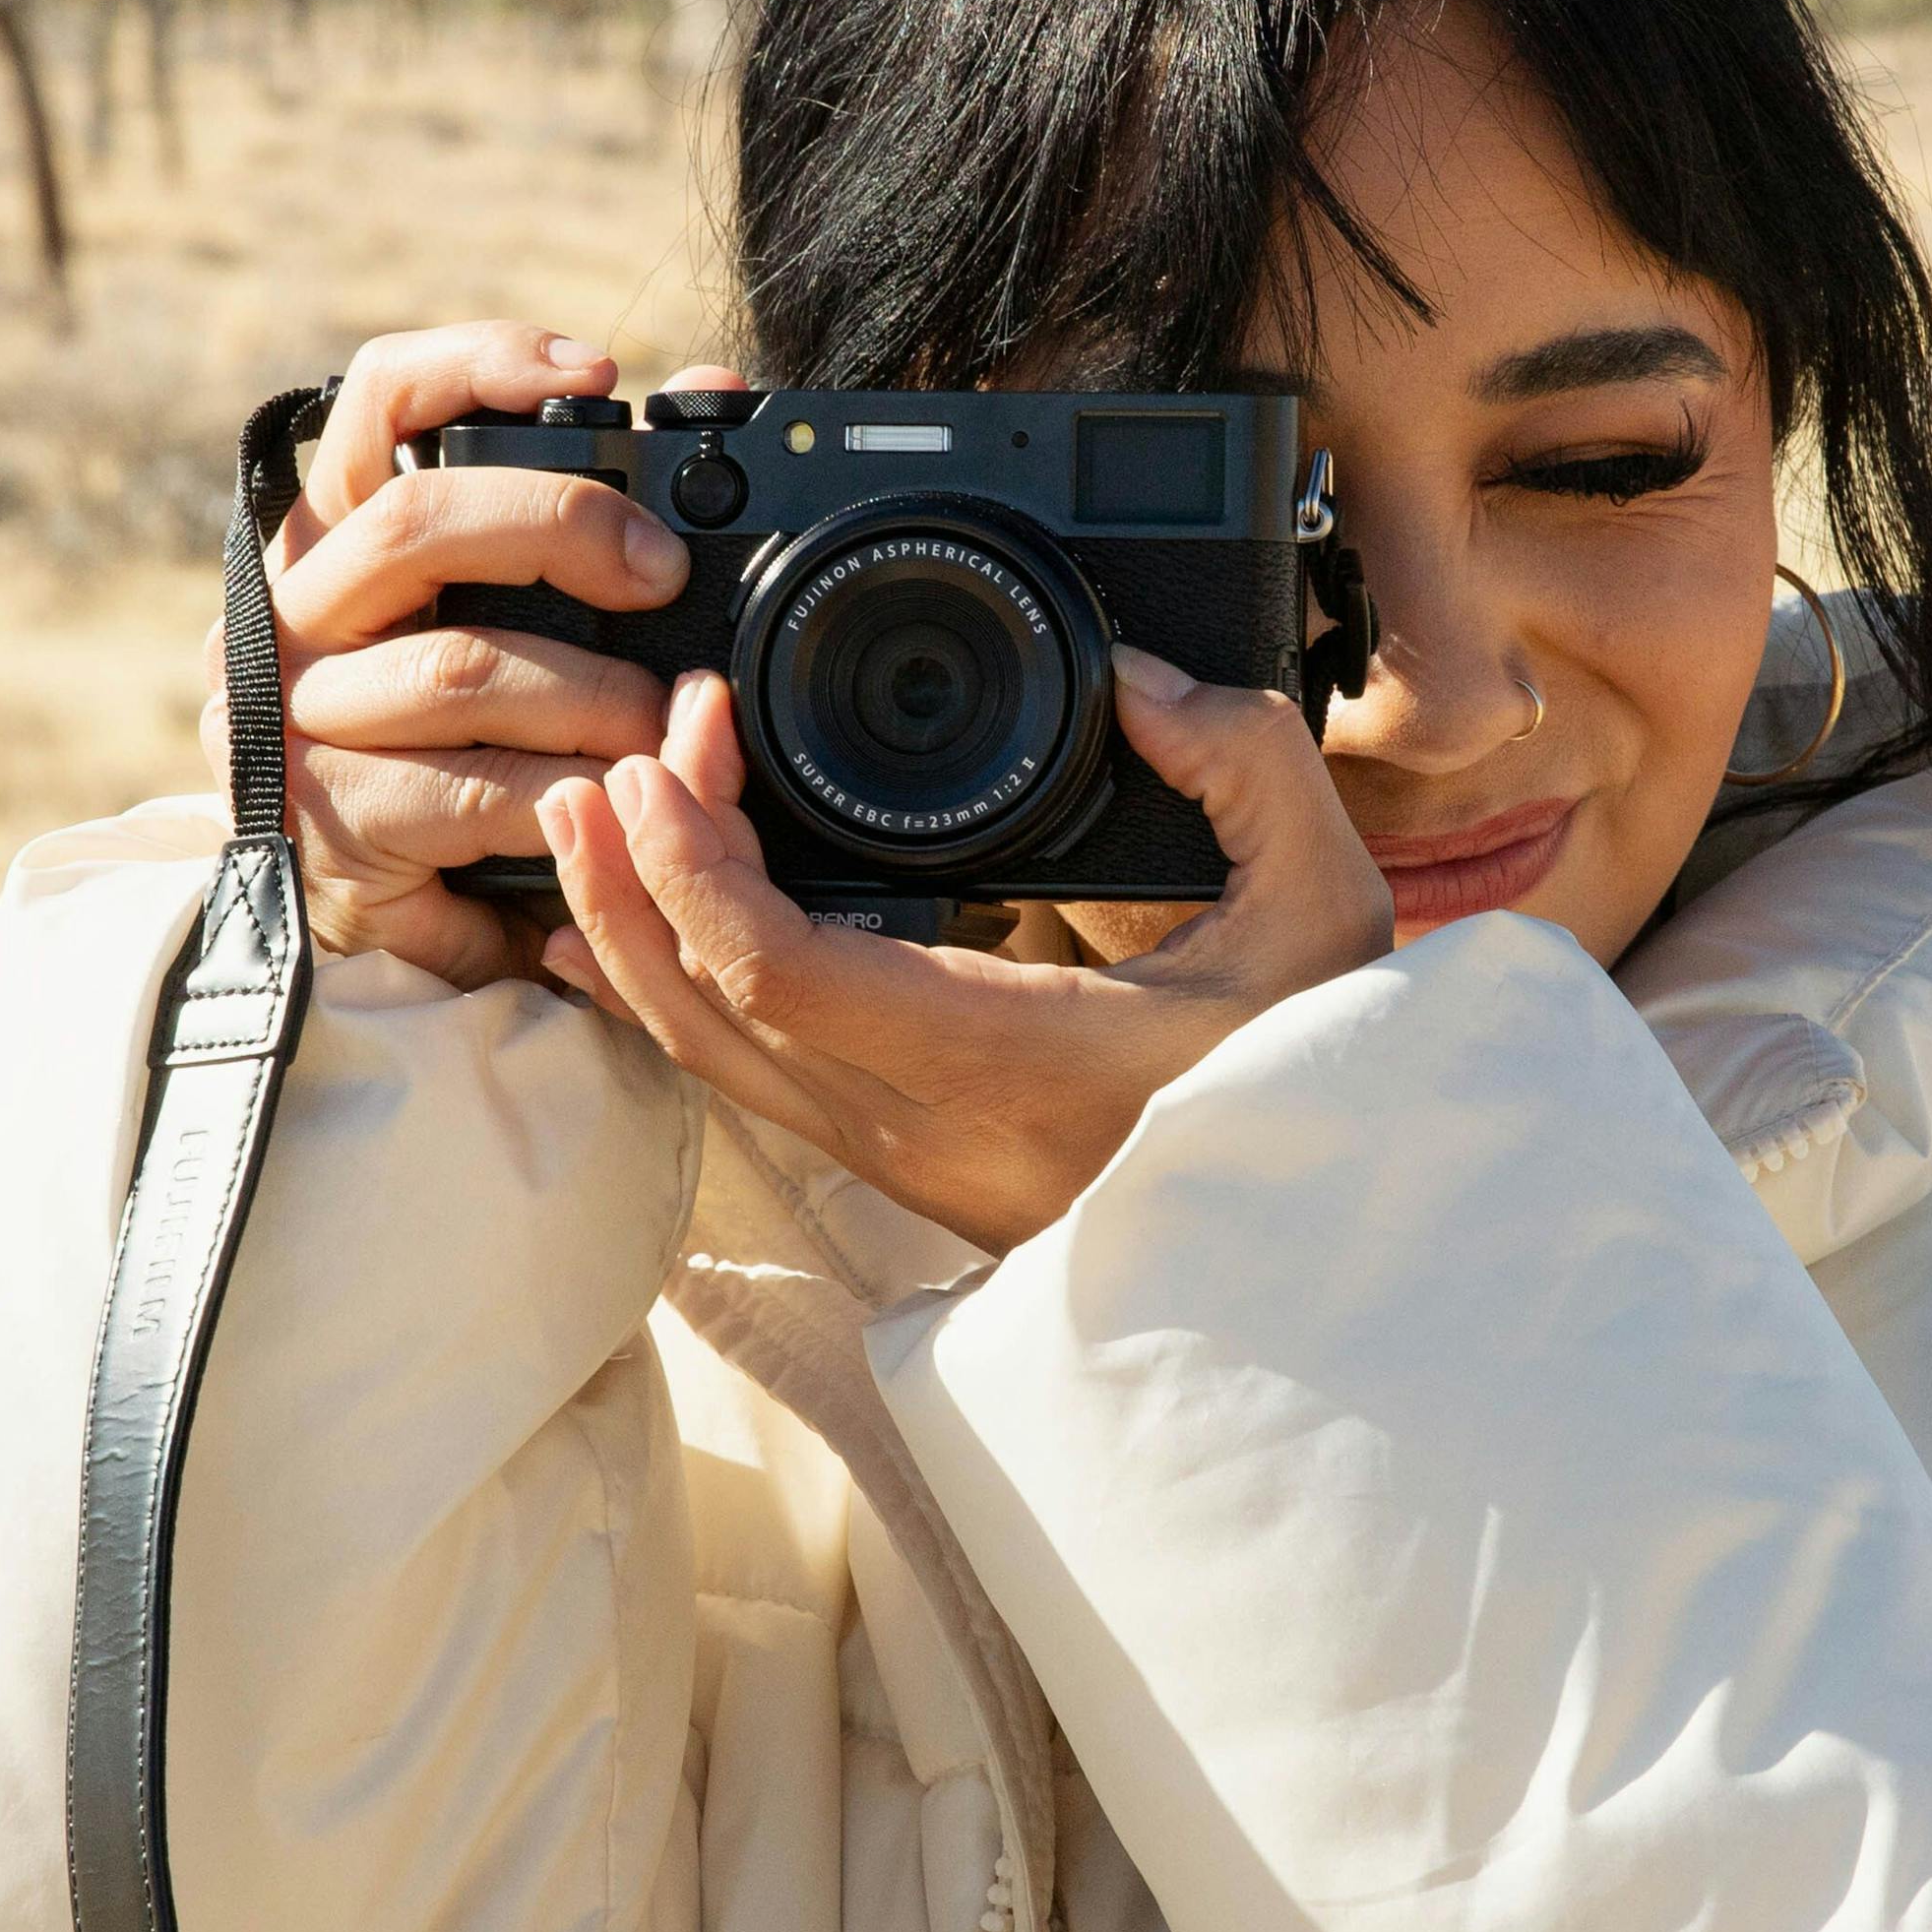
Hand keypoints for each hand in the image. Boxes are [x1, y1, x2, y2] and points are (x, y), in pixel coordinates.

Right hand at [200, 321, 746, 981]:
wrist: (364, 897)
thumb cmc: (454, 728)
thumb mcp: (507, 610)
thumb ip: (587, 506)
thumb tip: (705, 388)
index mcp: (336, 529)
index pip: (379, 400)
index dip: (480, 364)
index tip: (598, 372)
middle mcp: (294, 608)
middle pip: (417, 522)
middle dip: (562, 529)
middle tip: (660, 572)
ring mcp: (297, 718)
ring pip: (460, 670)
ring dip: (593, 694)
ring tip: (667, 720)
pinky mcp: (334, 824)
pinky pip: (474, 793)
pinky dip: (570, 795)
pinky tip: (616, 801)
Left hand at [535, 650, 1396, 1253]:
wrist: (1342, 1252)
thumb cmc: (1330, 1084)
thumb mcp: (1325, 905)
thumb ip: (1238, 763)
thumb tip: (1136, 679)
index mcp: (1016, 1065)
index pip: (785, 976)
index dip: (698, 864)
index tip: (679, 753)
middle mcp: (938, 1135)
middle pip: (711, 1018)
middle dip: (636, 875)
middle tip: (617, 753)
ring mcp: (914, 1167)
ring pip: (712, 1065)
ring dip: (634, 935)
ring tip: (589, 820)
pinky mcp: (913, 1171)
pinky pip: (751, 1088)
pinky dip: (674, 998)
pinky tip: (628, 938)